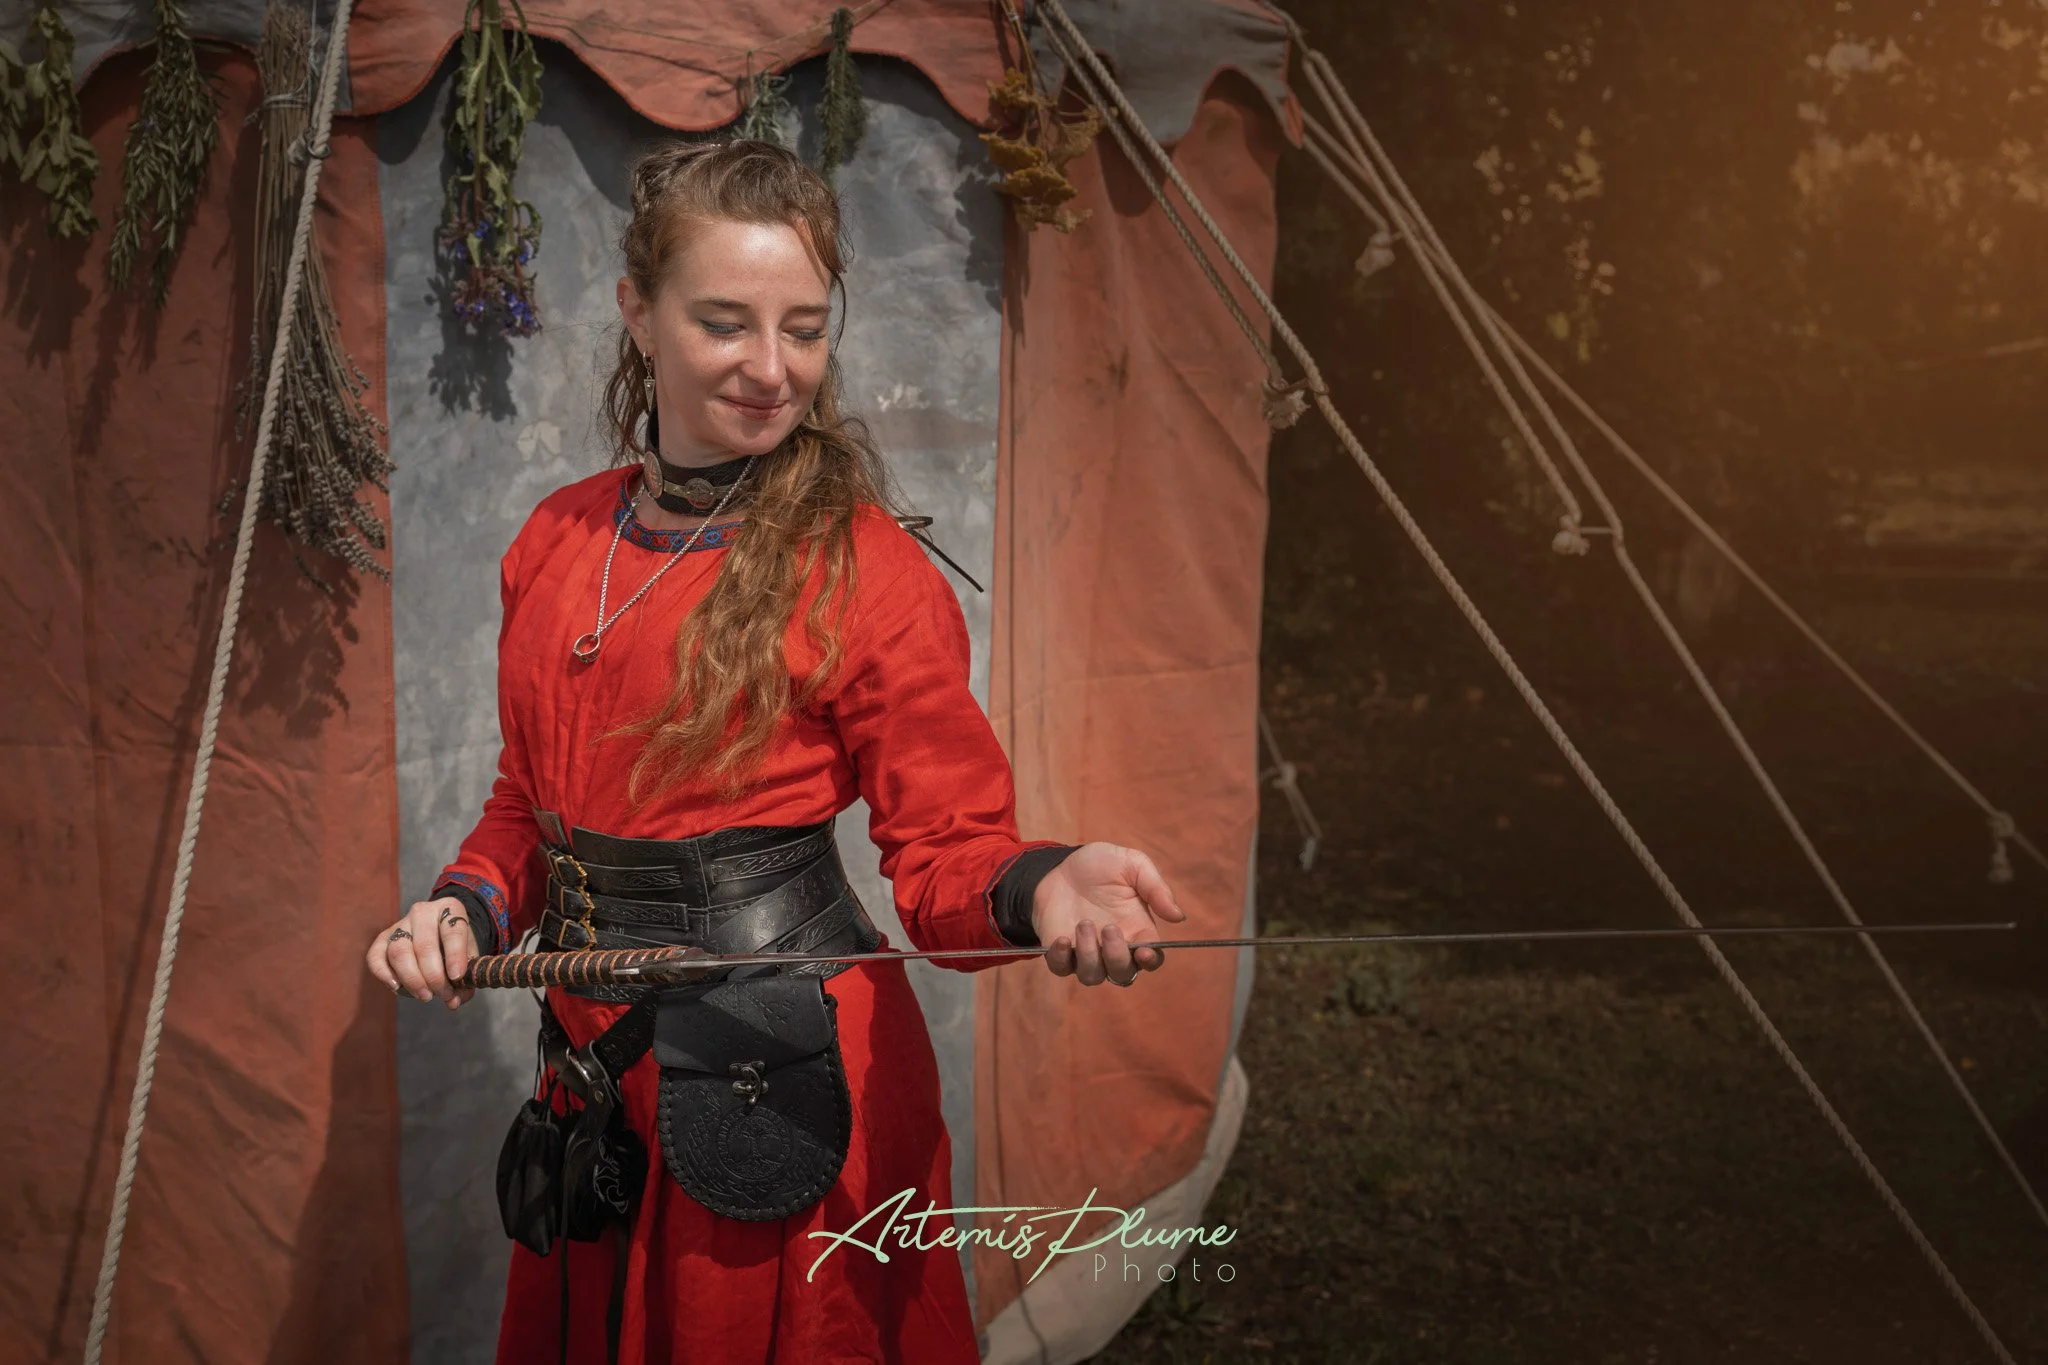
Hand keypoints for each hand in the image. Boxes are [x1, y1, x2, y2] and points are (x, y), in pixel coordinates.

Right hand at [366, 897, 478, 1009]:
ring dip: (412, 979)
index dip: (455, 955)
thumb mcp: (469, 956)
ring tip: (425, 996)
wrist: (439, 932)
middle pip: (424, 946)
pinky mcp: (382, 938)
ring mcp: (400, 924)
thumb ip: (466, 979)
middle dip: (433, 976)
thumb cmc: (456, 946)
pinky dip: (384, 974)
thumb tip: (453, 1002)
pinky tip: (397, 987)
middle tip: (442, 994)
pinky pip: (375, 956)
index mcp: (450, 909)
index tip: (457, 977)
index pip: (453, 931)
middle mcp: (423, 912)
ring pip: (399, 951)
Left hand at [1032, 842, 1184, 986]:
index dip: (1150, 960)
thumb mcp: (1132, 865)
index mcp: (1137, 930)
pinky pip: (1061, 969)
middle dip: (1117, 956)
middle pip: (1123, 974)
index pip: (1151, 958)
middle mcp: (1114, 947)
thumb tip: (1179, 916)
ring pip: (1092, 976)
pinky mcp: (1060, 952)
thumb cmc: (1101, 865)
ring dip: (1090, 956)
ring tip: (1083, 924)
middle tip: (1109, 927)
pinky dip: (1061, 959)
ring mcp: (1086, 952)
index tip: (1145, 951)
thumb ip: (1156, 888)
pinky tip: (1062, 939)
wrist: (1060, 864)